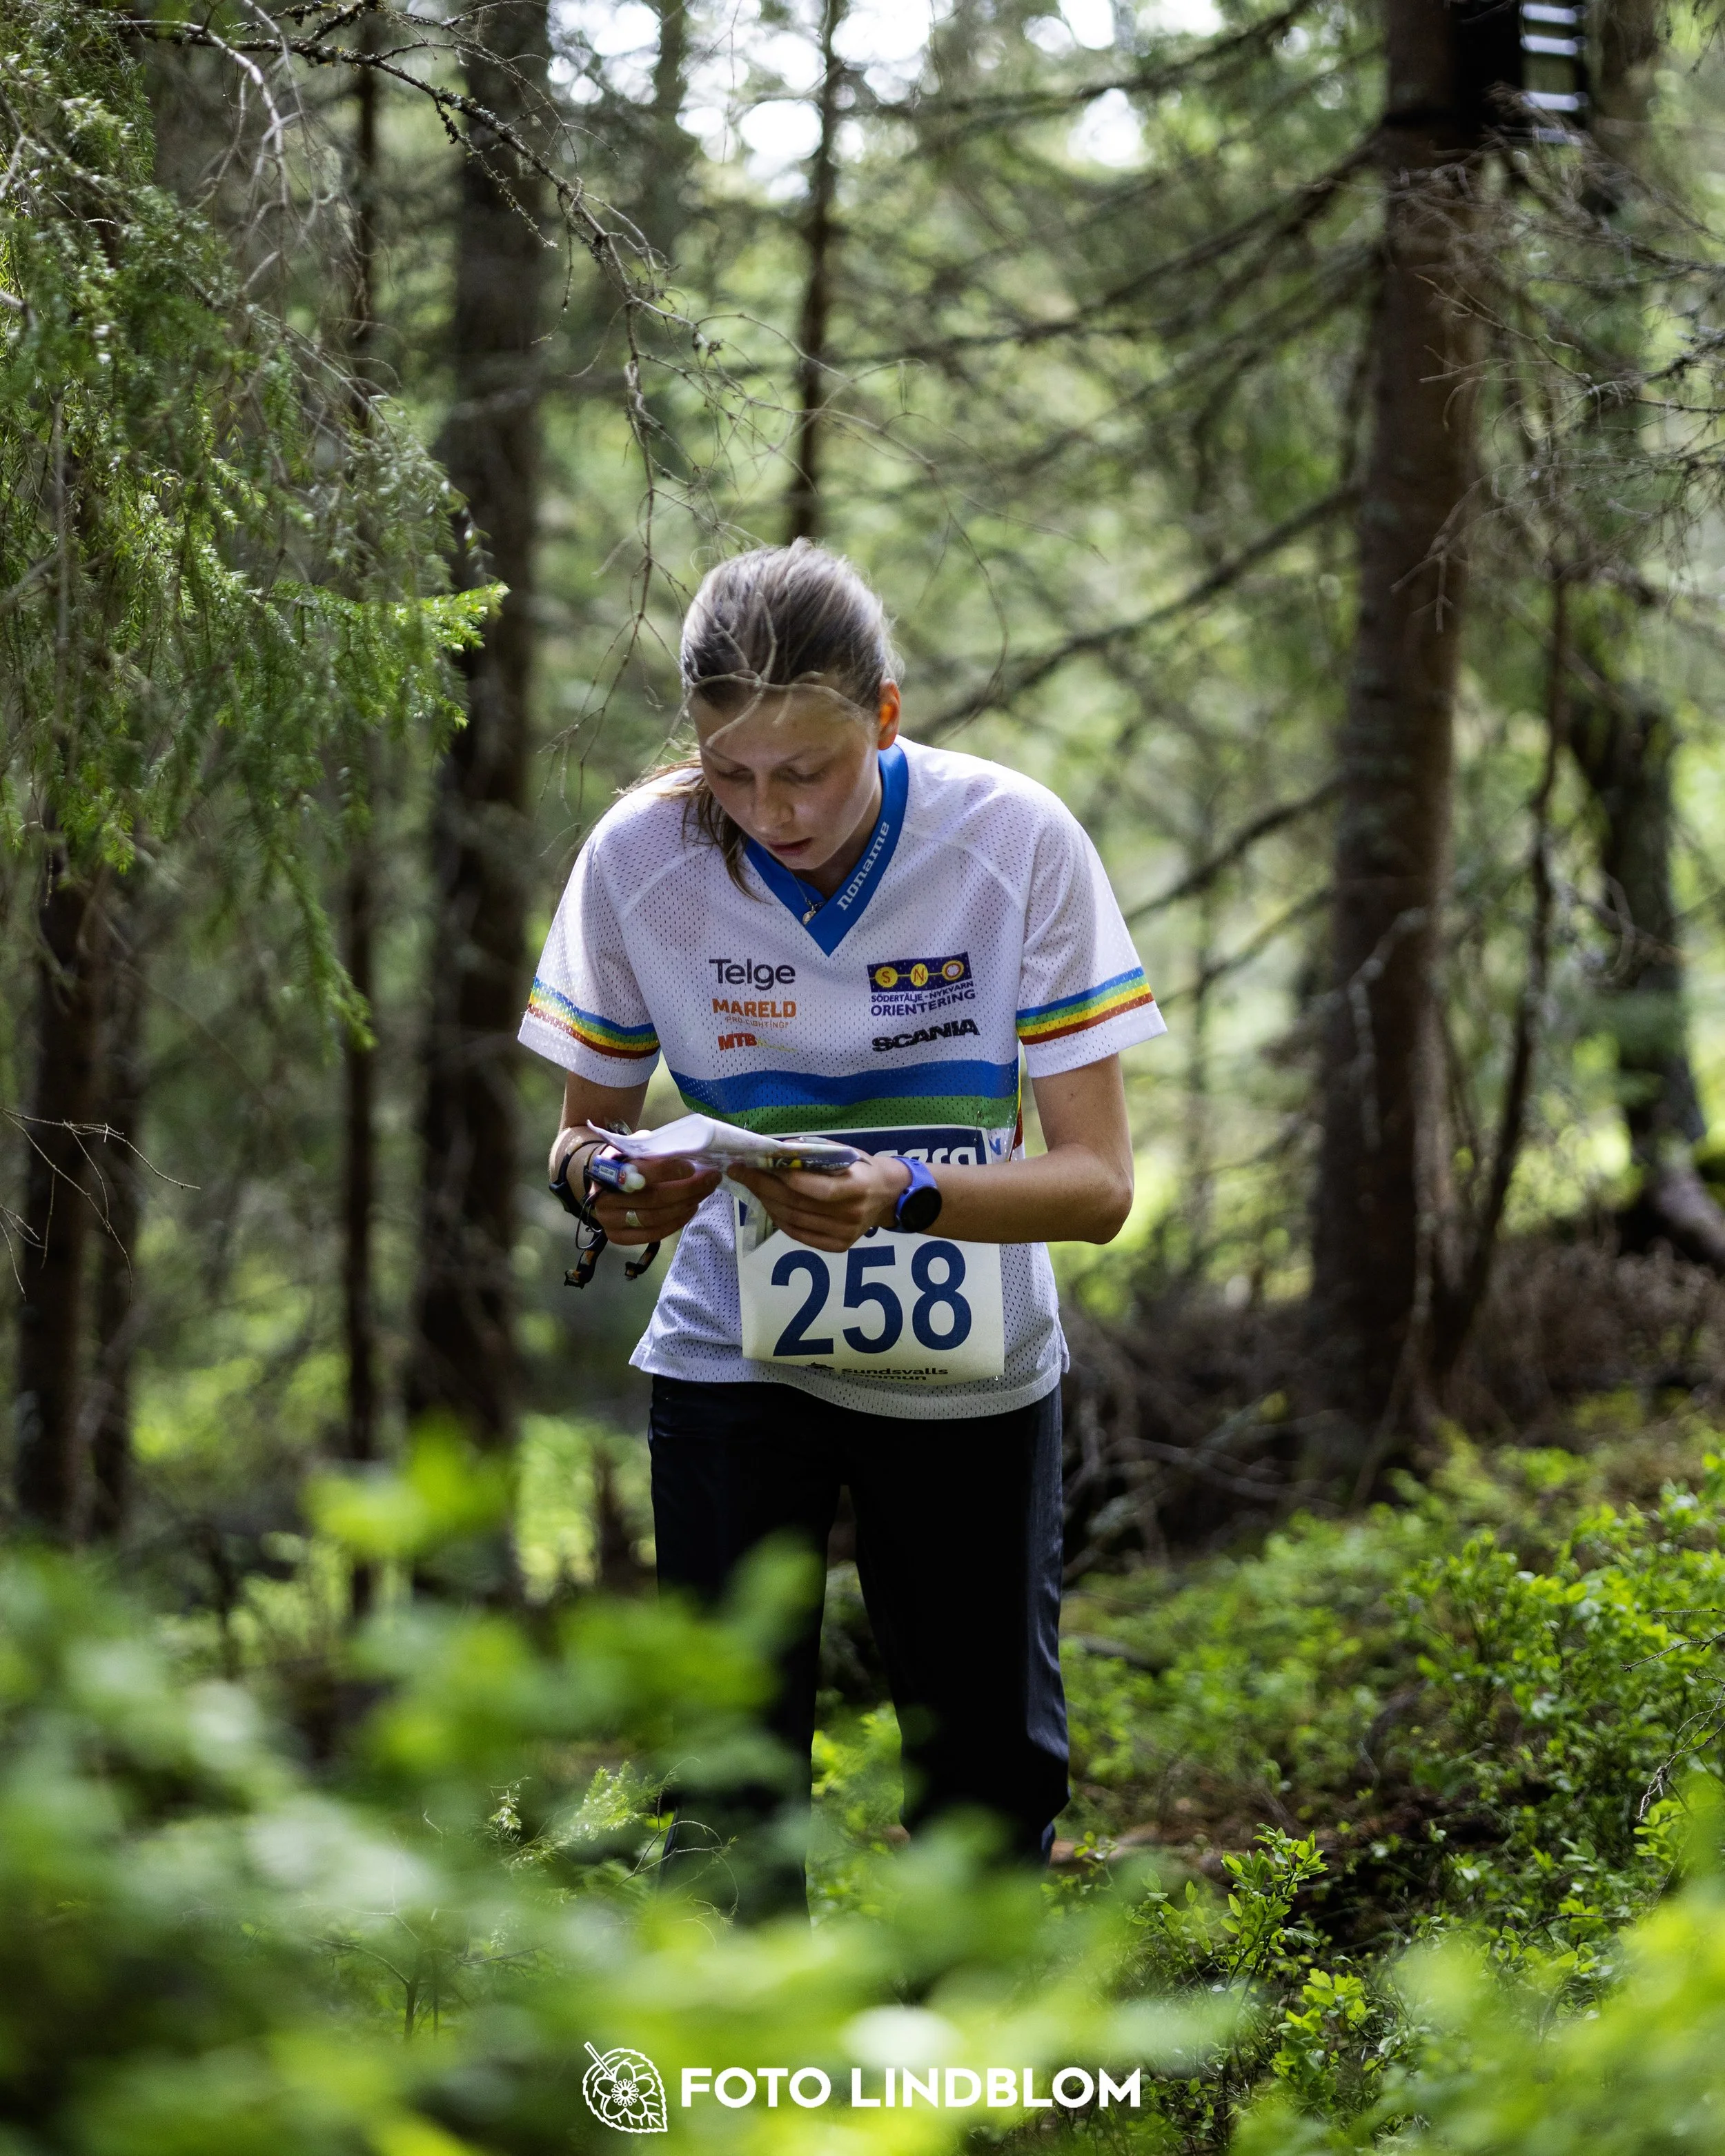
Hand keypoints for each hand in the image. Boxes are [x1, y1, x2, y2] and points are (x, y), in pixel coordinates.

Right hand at [589, 1151, 720, 1244]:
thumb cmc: (625, 1161)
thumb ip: (653, 1148)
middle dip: (687, 1189)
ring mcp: (609, 1220)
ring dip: (685, 1206)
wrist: (601, 1183)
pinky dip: (676, 1223)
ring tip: (704, 1193)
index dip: (668, 1170)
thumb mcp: (634, 1148)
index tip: (692, 1167)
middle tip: (710, 1179)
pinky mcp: (617, 1237)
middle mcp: (604, 1198)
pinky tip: (691, 1209)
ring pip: (655, 1218)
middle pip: (653, 1198)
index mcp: (607, 1170)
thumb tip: (685, 1151)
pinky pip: (653, 1234)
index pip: (641, 1172)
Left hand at [729, 1155, 911, 1252]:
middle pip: (797, 1204)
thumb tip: (778, 1149)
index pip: (816, 1188)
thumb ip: (815, 1152)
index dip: (786, 1177)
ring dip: (766, 1202)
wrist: (888, 1195)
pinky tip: (768, 1204)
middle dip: (763, 1186)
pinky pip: (799, 1234)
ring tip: (751, 1186)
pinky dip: (779, 1219)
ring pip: (793, 1220)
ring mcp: (843, 1235)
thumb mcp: (845, 1152)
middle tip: (741, 1172)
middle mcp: (850, 1216)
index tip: (758, 1163)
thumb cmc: (862, 1168)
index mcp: (856, 1188)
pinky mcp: (837, 1246)